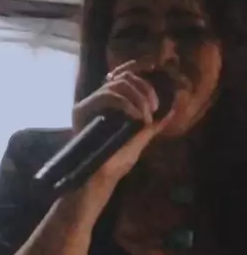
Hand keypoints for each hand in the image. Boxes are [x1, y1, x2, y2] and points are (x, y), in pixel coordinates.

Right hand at [72, 60, 175, 185]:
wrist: (101, 176)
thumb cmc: (118, 161)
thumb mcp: (141, 138)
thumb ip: (154, 123)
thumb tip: (172, 110)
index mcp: (112, 105)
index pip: (127, 78)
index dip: (143, 80)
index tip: (156, 101)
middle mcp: (99, 101)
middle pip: (125, 78)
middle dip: (144, 90)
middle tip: (153, 109)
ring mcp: (89, 104)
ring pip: (117, 84)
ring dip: (136, 97)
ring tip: (144, 116)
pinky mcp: (81, 109)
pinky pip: (106, 95)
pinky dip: (125, 103)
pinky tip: (134, 116)